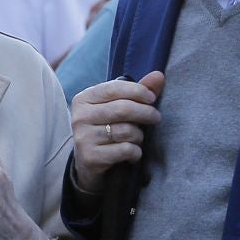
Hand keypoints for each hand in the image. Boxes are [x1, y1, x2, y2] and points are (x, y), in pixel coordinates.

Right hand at [70, 71, 164, 192]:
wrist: (88, 164)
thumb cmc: (107, 129)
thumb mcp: (118, 107)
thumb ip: (137, 91)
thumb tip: (159, 75)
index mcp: (83, 99)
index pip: (114, 88)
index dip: (138, 91)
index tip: (152, 98)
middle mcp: (80, 117)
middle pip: (123, 109)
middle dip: (146, 113)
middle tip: (156, 117)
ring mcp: (83, 138)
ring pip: (126, 131)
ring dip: (139, 136)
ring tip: (137, 138)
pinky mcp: (90, 157)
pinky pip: (125, 150)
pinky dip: (135, 152)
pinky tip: (132, 153)